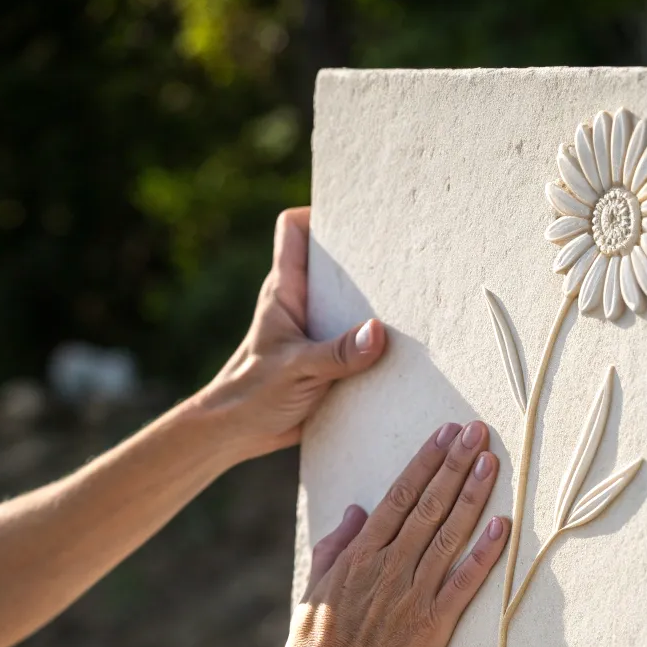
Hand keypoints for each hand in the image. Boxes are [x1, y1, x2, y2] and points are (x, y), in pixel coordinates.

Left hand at [197, 206, 386, 461]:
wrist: (236, 433)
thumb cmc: (253, 394)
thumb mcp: (297, 371)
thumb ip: (337, 353)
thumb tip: (379, 332)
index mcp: (284, 292)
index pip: (294, 230)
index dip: (319, 213)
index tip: (356, 217)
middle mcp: (300, 305)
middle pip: (331, 263)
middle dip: (363, 258)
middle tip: (399, 256)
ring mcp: (312, 332)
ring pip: (346, 303)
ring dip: (373, 304)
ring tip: (410, 300)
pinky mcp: (323, 360)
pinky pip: (352, 341)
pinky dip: (372, 342)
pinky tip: (399, 348)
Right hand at [283, 420, 508, 646]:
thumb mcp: (314, 591)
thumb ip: (335, 549)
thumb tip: (355, 511)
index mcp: (359, 556)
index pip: (398, 497)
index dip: (425, 462)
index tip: (444, 435)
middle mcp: (388, 567)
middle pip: (427, 505)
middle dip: (454, 464)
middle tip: (478, 431)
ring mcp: (412, 593)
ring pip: (448, 534)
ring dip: (472, 495)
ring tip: (492, 462)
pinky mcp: (433, 624)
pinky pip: (464, 582)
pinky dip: (484, 553)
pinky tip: (503, 526)